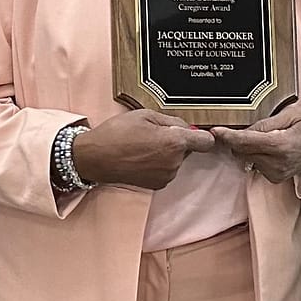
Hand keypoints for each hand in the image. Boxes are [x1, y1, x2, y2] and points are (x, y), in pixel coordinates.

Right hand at [70, 110, 214, 189]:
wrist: (94, 158)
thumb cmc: (117, 133)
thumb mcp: (146, 115)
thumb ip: (172, 120)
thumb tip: (188, 127)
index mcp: (175, 142)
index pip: (206, 142)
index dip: (202, 135)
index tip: (197, 131)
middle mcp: (174, 162)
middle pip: (189, 149)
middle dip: (178, 140)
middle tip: (155, 133)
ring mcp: (166, 176)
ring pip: (177, 159)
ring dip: (167, 152)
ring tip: (144, 144)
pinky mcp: (157, 184)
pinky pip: (167, 170)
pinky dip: (159, 163)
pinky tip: (141, 156)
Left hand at [210, 106, 300, 183]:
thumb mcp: (292, 114)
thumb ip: (266, 124)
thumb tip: (245, 131)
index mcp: (282, 146)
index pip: (247, 143)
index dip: (228, 136)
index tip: (215, 131)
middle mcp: (278, 164)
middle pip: (243, 151)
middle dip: (237, 139)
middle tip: (238, 125)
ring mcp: (276, 174)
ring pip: (247, 157)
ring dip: (247, 146)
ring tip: (266, 135)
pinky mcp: (275, 178)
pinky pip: (255, 163)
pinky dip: (255, 153)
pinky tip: (269, 145)